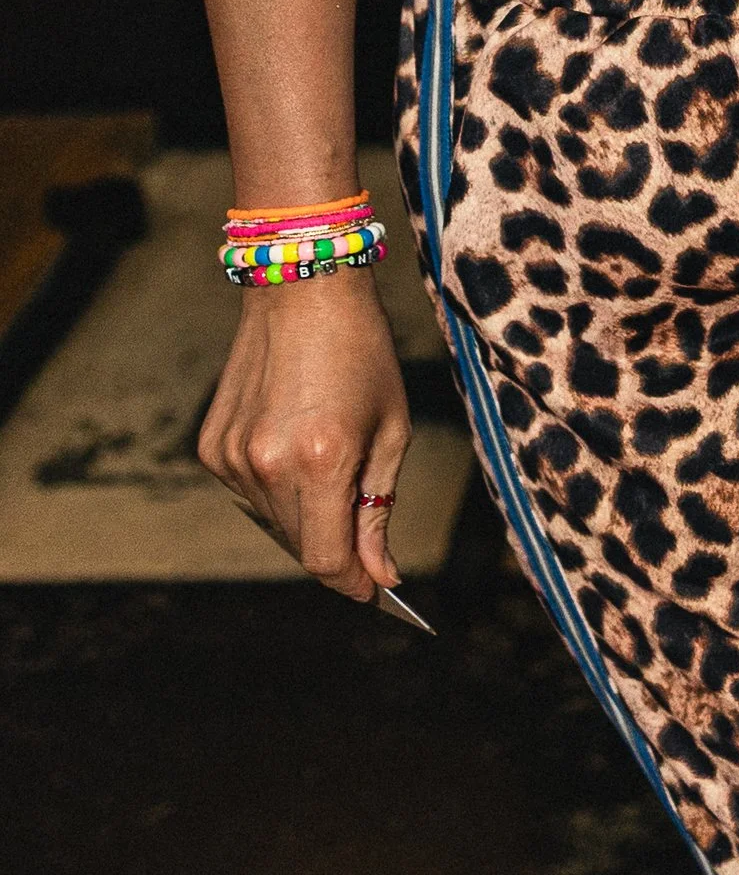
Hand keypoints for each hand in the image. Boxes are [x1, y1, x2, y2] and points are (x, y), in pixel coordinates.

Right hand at [198, 276, 410, 602]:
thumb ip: (379, 508)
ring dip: (305, 514)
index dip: (353, 581)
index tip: (376, 588)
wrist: (301, 286)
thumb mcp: (391, 428)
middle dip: (336, 547)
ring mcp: (231, 457)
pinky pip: (249, 491)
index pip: (326, 559)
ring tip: (331, 460)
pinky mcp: (211, 446)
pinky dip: (277, 486)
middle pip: (299, 545)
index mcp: (320, 459)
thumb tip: (379, 575)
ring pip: (273, 522)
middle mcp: (266, 464)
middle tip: (365, 530)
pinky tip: (297, 443)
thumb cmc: (362, 351)